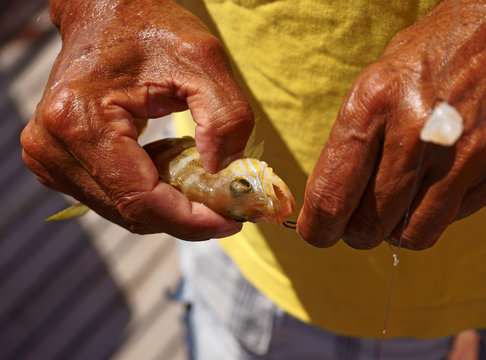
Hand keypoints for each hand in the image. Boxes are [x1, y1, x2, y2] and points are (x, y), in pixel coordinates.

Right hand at [20, 0, 252, 239]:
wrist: (105, 11)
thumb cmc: (150, 28)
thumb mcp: (204, 60)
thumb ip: (224, 119)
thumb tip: (221, 174)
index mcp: (80, 120)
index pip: (141, 198)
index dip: (192, 220)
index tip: (233, 220)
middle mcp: (52, 147)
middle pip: (132, 212)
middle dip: (187, 217)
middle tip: (228, 205)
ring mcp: (49, 158)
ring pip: (125, 209)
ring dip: (171, 204)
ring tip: (199, 172)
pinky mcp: (58, 161)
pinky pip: (115, 196)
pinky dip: (152, 191)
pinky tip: (168, 162)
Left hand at [297, 0, 485, 249]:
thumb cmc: (432, 55)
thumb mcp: (376, 82)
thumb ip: (351, 141)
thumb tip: (329, 201)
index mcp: (374, 103)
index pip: (331, 194)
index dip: (317, 227)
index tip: (317, 233)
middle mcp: (418, 132)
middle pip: (369, 225)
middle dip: (356, 232)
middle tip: (358, 221)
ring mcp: (466, 154)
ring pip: (412, 235)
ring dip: (396, 230)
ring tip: (397, 205)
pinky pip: (453, 219)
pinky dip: (436, 211)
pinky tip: (437, 182)